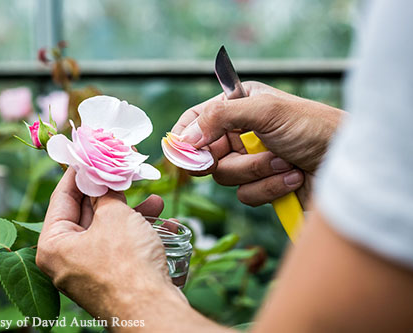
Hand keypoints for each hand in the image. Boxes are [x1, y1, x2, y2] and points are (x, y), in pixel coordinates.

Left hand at [36, 168, 185, 324]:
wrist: (152, 310)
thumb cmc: (126, 264)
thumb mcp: (115, 216)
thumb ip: (107, 194)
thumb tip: (105, 179)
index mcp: (53, 245)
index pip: (62, 197)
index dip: (78, 173)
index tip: (90, 155)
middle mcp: (66, 260)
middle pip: (86, 214)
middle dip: (111, 193)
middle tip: (122, 171)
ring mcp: (88, 271)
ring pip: (108, 231)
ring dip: (132, 213)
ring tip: (154, 199)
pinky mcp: (111, 279)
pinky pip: (120, 247)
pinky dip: (138, 233)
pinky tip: (163, 223)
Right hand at [172, 81, 344, 206]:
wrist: (349, 165)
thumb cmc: (314, 127)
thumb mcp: (266, 112)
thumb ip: (220, 118)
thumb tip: (184, 139)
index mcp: (239, 105)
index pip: (196, 119)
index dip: (185, 137)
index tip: (181, 154)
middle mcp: (241, 132)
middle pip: (206, 154)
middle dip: (229, 159)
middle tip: (230, 158)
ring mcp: (251, 160)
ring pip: (225, 177)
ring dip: (256, 172)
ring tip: (284, 161)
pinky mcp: (262, 184)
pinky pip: (245, 195)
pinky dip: (268, 188)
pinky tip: (292, 176)